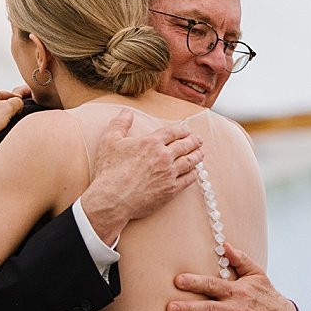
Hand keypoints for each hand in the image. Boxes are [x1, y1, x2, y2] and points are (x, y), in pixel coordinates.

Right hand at [81, 109, 203, 243]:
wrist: (112, 199)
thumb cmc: (109, 171)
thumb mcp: (109, 141)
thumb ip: (120, 123)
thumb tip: (126, 111)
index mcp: (151, 142)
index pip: (173, 132)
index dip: (182, 129)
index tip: (186, 129)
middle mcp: (164, 156)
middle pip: (185, 145)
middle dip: (194, 141)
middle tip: (199, 140)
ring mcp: (169, 174)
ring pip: (189, 162)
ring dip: (197, 156)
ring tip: (200, 153)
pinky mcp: (171, 190)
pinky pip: (188, 180)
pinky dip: (193, 174)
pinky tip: (195, 172)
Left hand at [167, 239, 297, 310]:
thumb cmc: (266, 296)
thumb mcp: (257, 274)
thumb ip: (240, 259)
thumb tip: (225, 245)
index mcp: (237, 291)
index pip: (213, 285)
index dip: (195, 282)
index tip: (178, 281)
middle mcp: (236, 309)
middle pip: (209, 308)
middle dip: (188, 308)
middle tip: (170, 308)